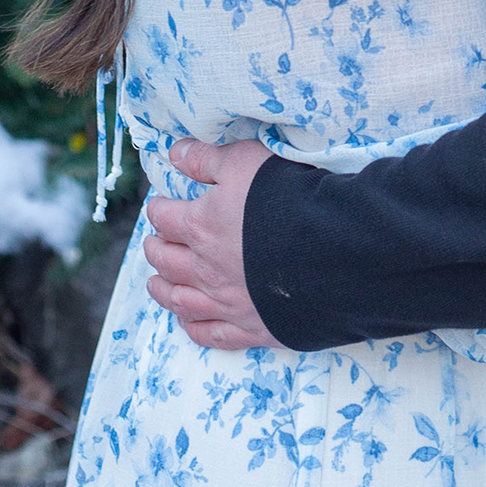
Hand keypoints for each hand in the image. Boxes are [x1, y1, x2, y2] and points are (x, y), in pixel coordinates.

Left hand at [142, 137, 277, 348]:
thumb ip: (206, 158)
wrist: (332, 250)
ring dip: (163, 291)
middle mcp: (205, 269)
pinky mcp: (250, 328)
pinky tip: (188, 322)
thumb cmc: (287, 199)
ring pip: (180, 301)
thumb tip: (174, 152)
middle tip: (153, 243)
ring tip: (155, 283)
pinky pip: (210, 334)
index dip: (158, 209)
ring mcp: (226, 303)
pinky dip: (194, 328)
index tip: (159, 206)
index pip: (164, 218)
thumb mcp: (244, 162)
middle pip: (166, 261)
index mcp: (200, 227)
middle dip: (156, 249)